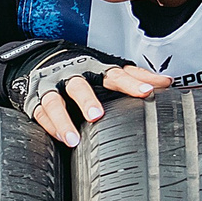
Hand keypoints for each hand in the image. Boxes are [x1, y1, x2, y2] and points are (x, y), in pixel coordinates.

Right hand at [29, 64, 171, 147]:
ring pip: (53, 103)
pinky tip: (60, 138)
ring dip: (63, 121)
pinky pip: (40, 114)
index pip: (115, 74)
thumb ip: (136, 75)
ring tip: (73, 140)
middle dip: (86, 100)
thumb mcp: (108, 68)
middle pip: (78, 86)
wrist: (39, 60)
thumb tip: (167, 82)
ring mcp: (50, 88)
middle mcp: (71, 75)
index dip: (131, 83)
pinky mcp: (34, 101)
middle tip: (97, 116)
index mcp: (93, 67)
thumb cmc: (82, 68)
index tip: (147, 93)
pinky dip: (50, 126)